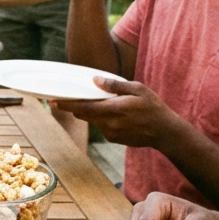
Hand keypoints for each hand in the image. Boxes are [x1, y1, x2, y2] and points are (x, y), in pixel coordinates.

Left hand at [51, 78, 181, 148]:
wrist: (165, 132)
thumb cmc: (153, 107)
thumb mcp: (137, 89)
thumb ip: (115, 85)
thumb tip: (95, 80)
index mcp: (113, 109)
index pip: (84, 107)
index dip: (67, 104)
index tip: (53, 101)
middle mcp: (109, 123)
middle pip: (84, 114)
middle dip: (73, 107)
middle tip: (63, 99)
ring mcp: (110, 133)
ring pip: (92, 121)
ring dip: (89, 112)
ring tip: (96, 103)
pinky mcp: (114, 139)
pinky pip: (101, 126)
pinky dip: (101, 119)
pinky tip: (112, 113)